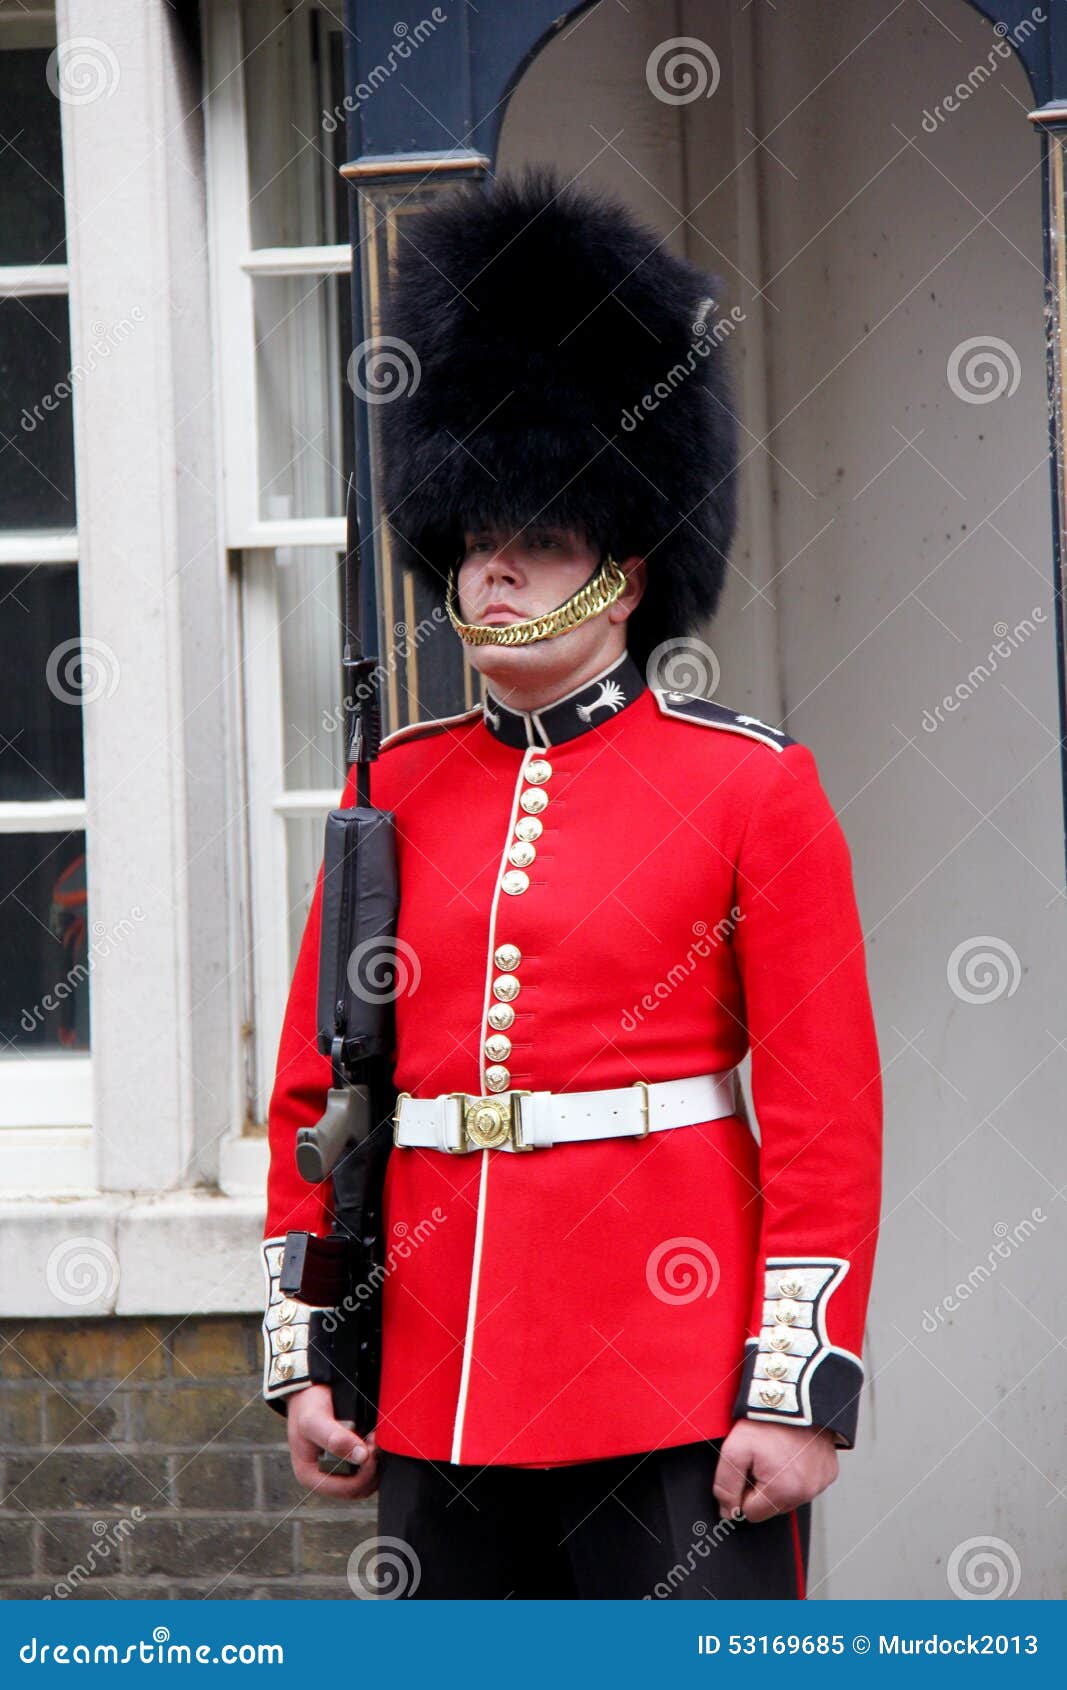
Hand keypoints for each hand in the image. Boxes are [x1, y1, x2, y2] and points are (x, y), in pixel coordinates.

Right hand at [286, 1384, 380, 1499]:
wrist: (310, 1389)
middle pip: (359, 1487)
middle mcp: (325, 1477)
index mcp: (312, 1476)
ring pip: (367, 1479)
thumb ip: (335, 1438)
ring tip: (375, 1438)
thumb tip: (361, 1456)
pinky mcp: (349, 1458)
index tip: (372, 1448)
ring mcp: (338, 1469)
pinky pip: (368, 1466)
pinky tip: (373, 1438)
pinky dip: (375, 1455)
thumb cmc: (307, 1406)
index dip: (364, 1474)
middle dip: (372, 1467)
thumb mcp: (314, 1421)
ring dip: (376, 1461)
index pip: (346, 1489)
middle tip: (376, 1441)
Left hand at [714, 1421, 837, 1523]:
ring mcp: (821, 1482)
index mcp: (784, 1491)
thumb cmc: (766, 1421)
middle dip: (762, 1487)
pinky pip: (807, 1484)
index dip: (743, 1490)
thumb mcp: (734, 1450)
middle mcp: (807, 1493)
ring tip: (776, 1453)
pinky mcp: (829, 1472)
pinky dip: (797, 1473)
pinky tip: (791, 1453)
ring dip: (779, 1482)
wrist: (795, 1396)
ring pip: (790, 1497)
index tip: (746, 1467)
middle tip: (761, 1458)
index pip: (751, 1513)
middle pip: (772, 1507)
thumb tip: (727, 1512)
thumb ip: (726, 1486)